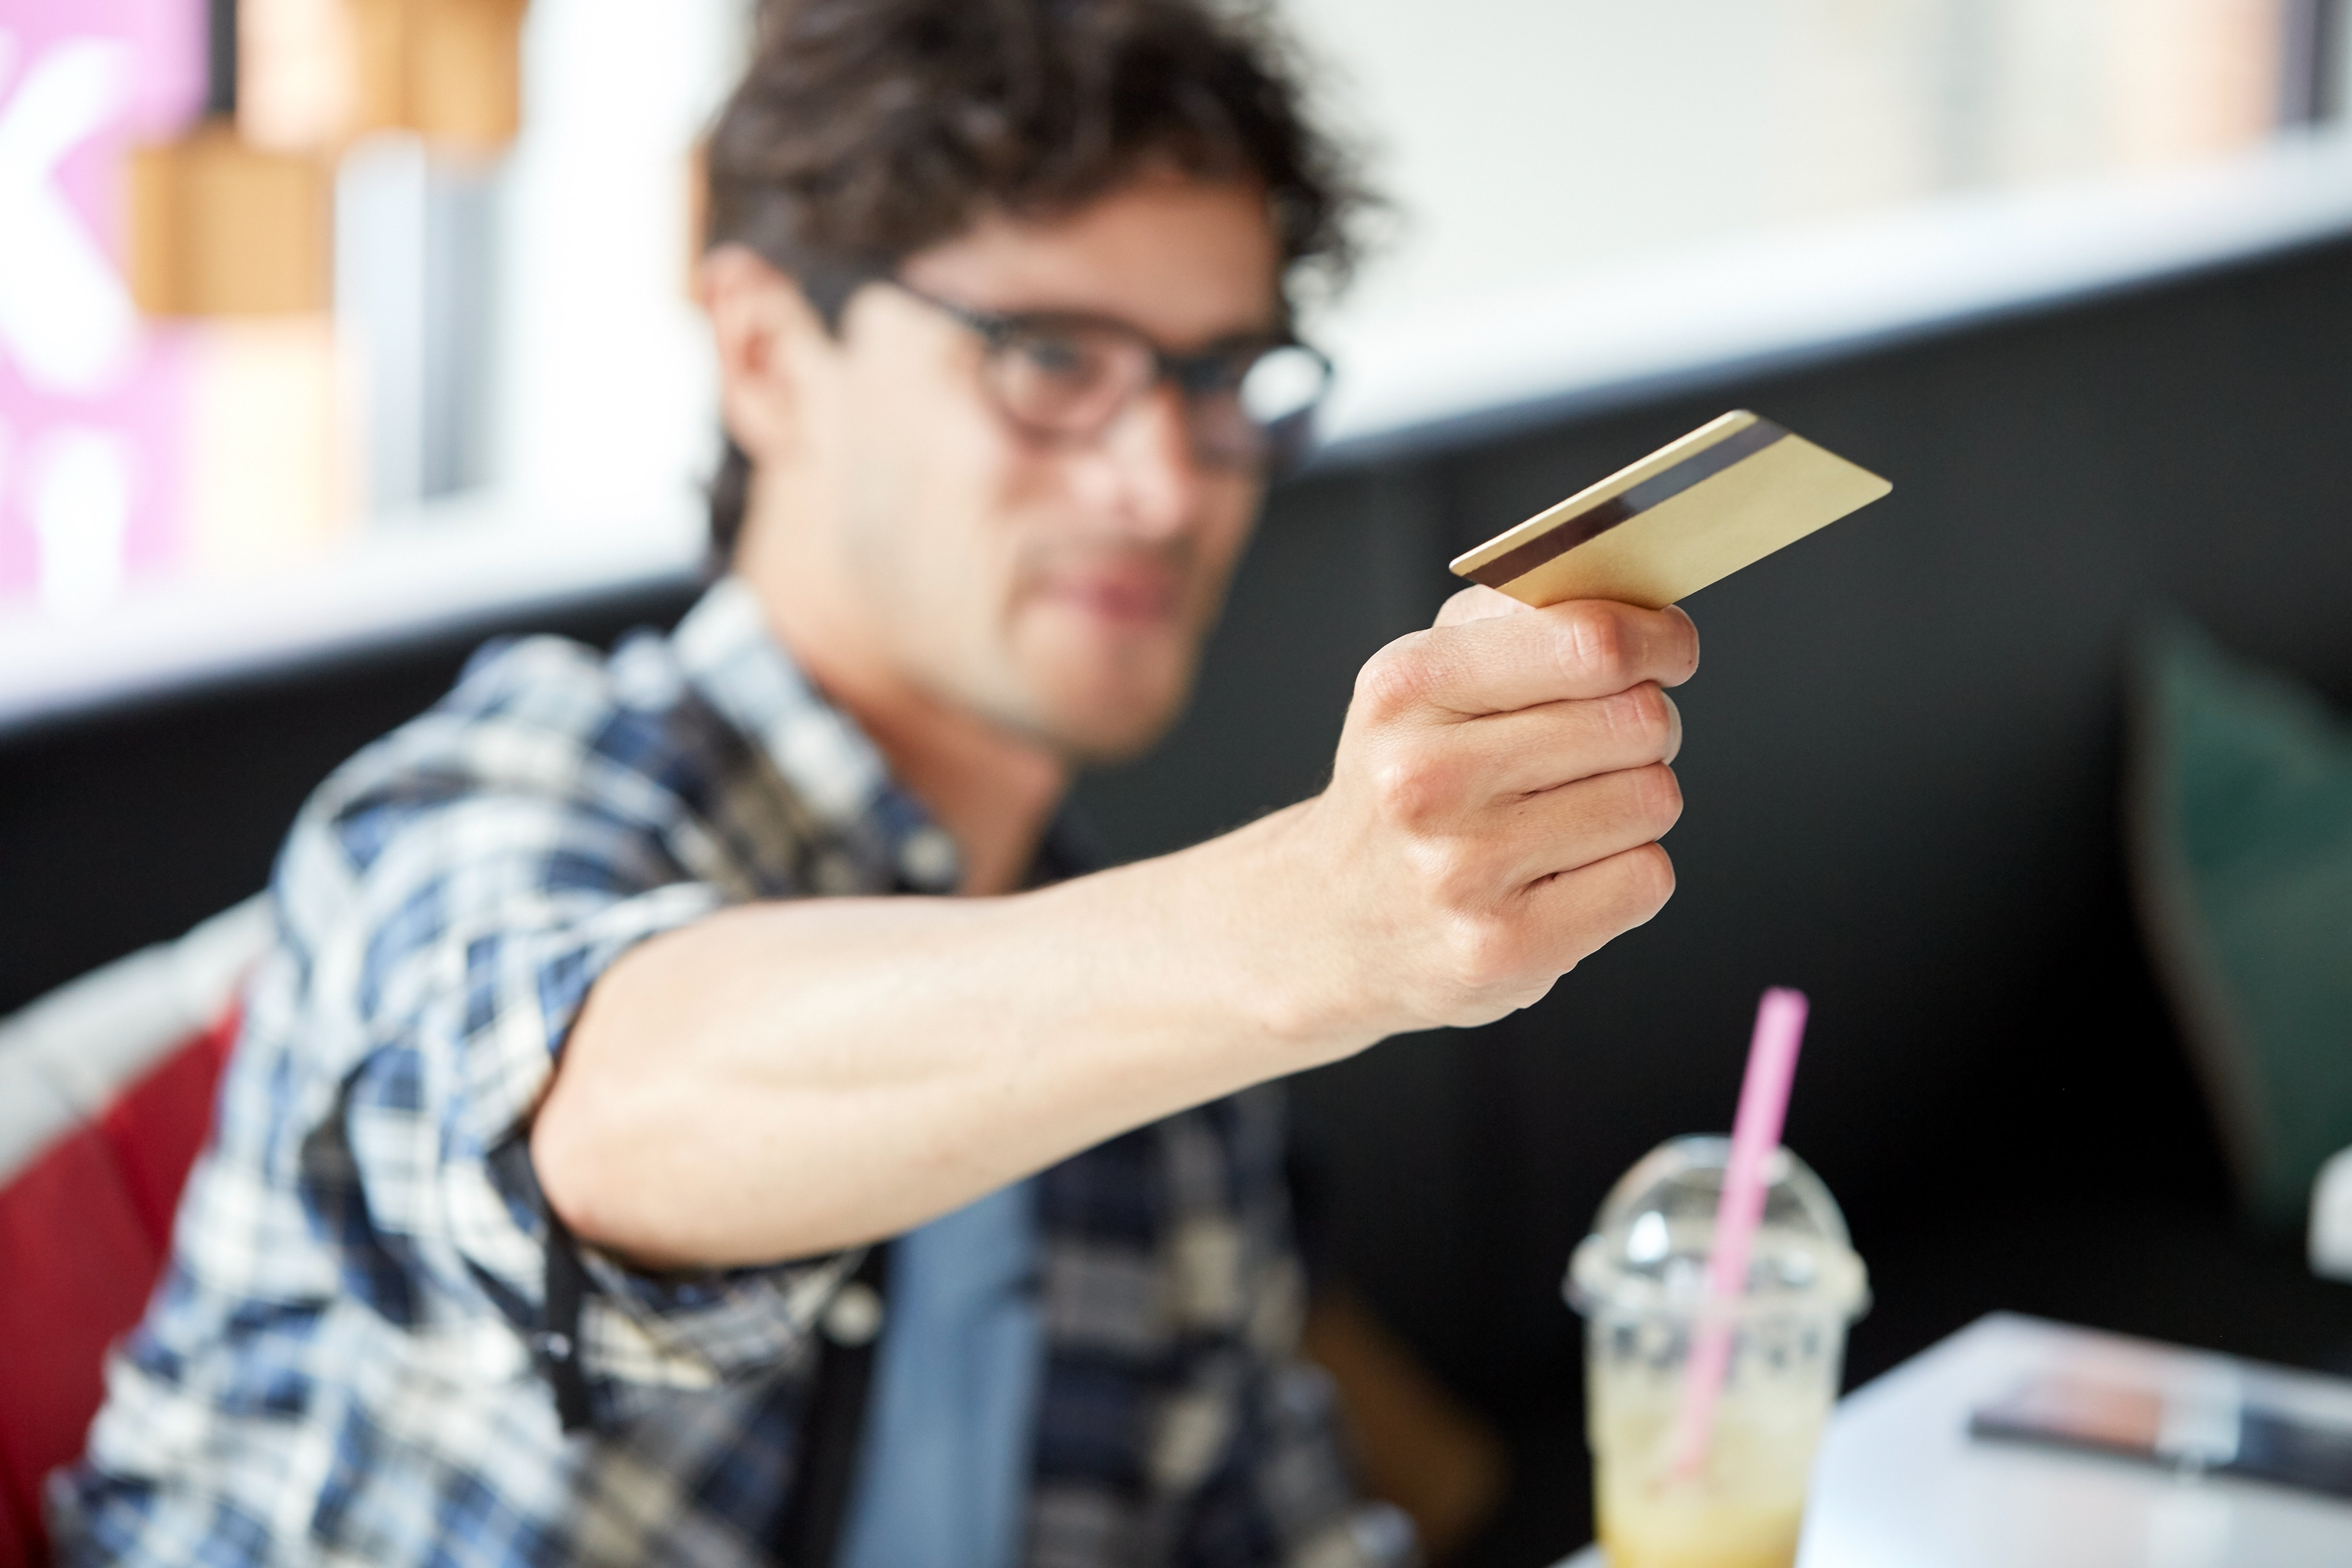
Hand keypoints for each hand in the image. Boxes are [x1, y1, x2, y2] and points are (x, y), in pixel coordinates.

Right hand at [1286, 585, 1697, 1035]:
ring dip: (1634, 801)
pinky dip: (1626, 872)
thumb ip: (1517, 619)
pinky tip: (1566, 873)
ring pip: (1652, 799)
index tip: (1669, 650)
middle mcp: (1425, 781)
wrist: (1325, 921)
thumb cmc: (1401, 783)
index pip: (1590, 644)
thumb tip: (1634, 601)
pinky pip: (1645, 879)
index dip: (1657, 640)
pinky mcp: (1506, 949)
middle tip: (1605, 743)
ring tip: (1568, 813)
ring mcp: (1463, 872)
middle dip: (1644, 724)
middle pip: (1639, 719)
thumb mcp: (1423, 681)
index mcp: (1407, 690)